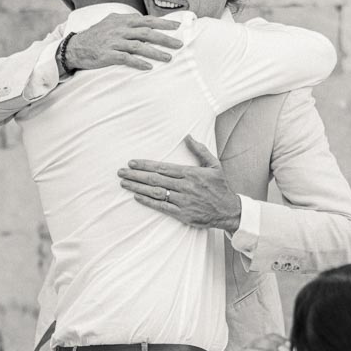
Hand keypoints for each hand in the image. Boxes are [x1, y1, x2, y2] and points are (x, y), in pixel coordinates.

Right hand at [65, 13, 182, 71]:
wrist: (75, 47)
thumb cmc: (95, 35)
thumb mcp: (110, 22)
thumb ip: (126, 21)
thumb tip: (142, 20)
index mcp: (122, 21)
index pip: (147, 20)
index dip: (163, 23)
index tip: (178, 26)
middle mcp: (120, 29)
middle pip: (147, 32)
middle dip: (165, 38)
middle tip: (179, 44)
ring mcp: (114, 42)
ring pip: (139, 46)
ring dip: (155, 52)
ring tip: (168, 58)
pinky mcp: (108, 55)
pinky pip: (126, 59)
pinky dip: (138, 63)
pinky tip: (148, 67)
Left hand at [118, 136, 241, 230]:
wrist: (229, 210)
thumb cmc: (220, 187)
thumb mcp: (214, 165)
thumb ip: (200, 150)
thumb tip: (188, 136)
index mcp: (191, 173)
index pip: (163, 167)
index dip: (145, 165)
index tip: (132, 163)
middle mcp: (185, 186)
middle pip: (155, 179)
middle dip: (136, 175)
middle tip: (121, 172)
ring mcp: (183, 201)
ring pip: (156, 193)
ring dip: (138, 188)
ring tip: (124, 184)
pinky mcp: (183, 214)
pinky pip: (162, 207)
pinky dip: (149, 202)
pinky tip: (137, 197)